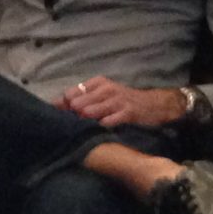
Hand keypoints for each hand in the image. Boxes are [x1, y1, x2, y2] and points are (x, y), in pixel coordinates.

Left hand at [60, 77, 187, 127]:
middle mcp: (106, 89)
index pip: (72, 92)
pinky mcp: (128, 112)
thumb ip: (83, 99)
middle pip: (78, 102)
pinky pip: (109, 120)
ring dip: (83, 120)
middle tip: (68, 125)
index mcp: (98, 83)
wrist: (155, 104)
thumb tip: (57, 105)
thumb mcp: (104, 95)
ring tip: (79, 129)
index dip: (63, 106)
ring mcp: (117, 100)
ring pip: (91, 111)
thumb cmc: (124, 101)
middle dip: (71, 115)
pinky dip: (101, 126)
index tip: (58, 116)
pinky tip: (97, 131)